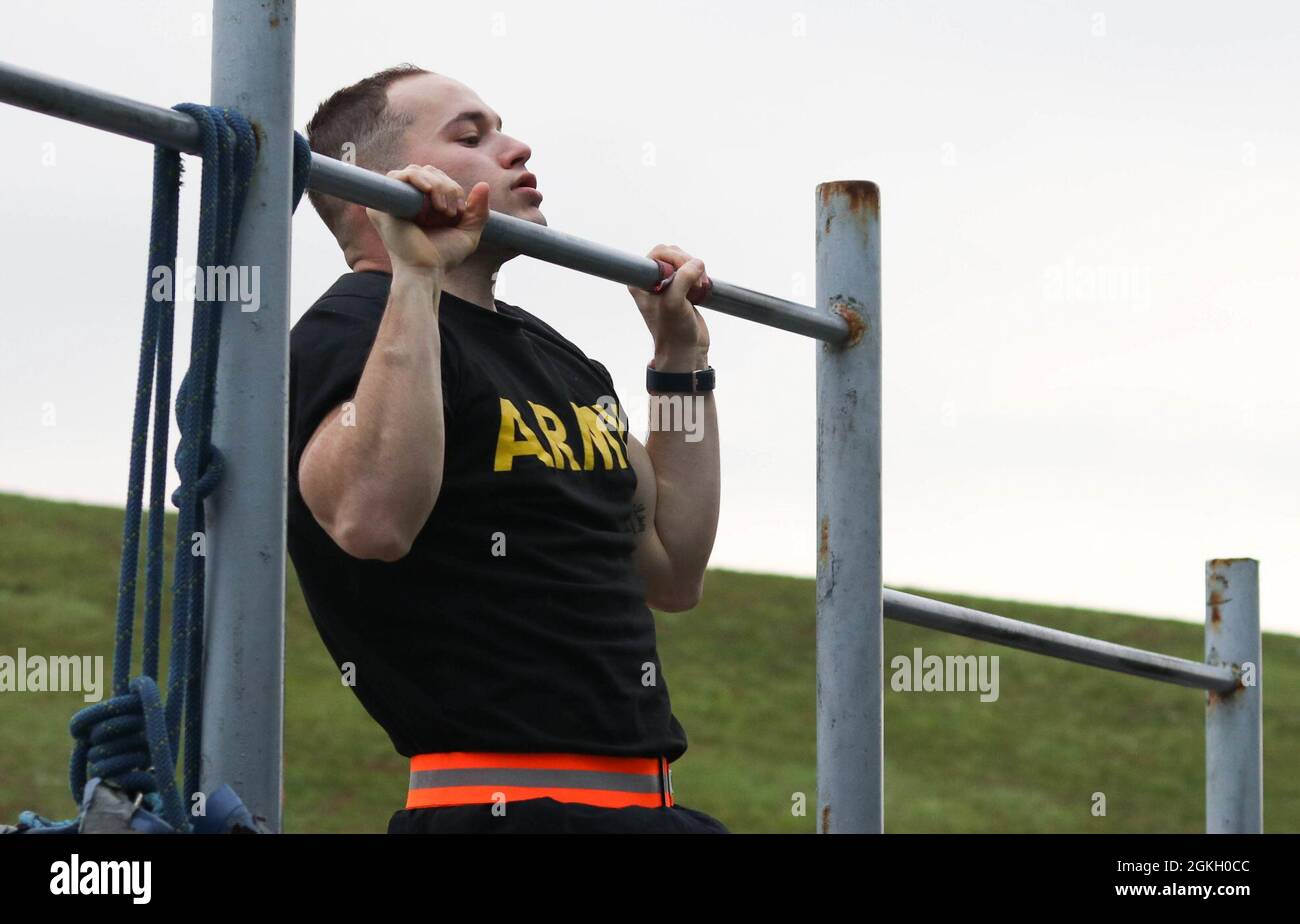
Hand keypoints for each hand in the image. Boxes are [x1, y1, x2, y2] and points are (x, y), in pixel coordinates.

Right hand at [366, 165, 490, 274]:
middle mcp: (406, 200)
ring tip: (442, 210)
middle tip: (451, 212)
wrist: (425, 270)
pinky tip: (429, 193)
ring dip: (436, 185)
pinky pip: (398, 175)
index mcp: (422, 204)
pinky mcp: (381, 203)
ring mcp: (393, 201)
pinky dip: (417, 179)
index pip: (437, 177)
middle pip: (428, 171)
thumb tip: (484, 185)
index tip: (460, 212)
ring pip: (416, 171)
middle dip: (446, 186)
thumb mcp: (468, 232)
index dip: (452, 187)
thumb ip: (478, 211)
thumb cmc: (443, 256)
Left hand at [627, 244, 711, 371]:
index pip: (658, 254)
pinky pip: (692, 271)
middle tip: (695, 283)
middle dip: (688, 264)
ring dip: (696, 271)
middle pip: (673, 254)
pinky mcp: (681, 288)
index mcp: (641, 282)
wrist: (686, 350)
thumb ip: (683, 279)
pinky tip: (700, 290)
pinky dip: (700, 277)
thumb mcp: (674, 303)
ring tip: (698, 289)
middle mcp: (651, 281)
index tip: (682, 276)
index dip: (674, 259)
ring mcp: (667, 284)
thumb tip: (697, 263)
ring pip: (685, 261)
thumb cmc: (674, 331)